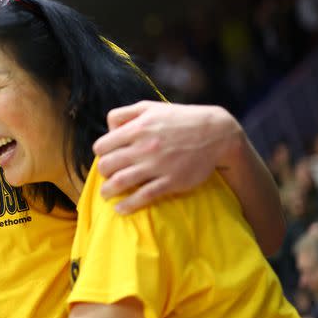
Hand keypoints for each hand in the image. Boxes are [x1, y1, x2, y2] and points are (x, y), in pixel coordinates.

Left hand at [93, 101, 236, 213]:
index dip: (101, 153)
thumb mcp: (150, 107)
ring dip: (108, 191)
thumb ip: (125, 114)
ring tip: (106, 195)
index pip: (102, 145)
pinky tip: (121, 209)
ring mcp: (157, 165)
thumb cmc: (179, 119)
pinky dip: (128, 205)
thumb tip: (108, 130)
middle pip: (107, 165)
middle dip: (103, 173)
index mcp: (137, 128)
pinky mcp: (171, 181)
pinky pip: (143, 196)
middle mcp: (144, 147)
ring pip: (120, 182)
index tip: (106, 158)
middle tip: (106, 177)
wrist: (216, 133)